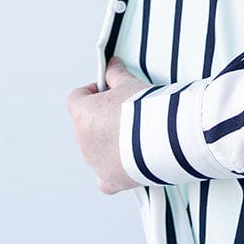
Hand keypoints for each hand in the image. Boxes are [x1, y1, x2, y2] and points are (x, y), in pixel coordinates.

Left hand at [66, 56, 144, 194]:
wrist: (166, 137)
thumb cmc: (147, 109)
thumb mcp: (131, 84)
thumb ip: (116, 74)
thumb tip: (111, 64)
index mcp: (83, 115)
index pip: (76, 99)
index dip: (92, 92)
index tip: (110, 91)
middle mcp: (83, 140)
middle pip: (85, 125)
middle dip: (101, 118)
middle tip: (128, 112)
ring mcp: (95, 163)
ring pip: (94, 150)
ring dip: (108, 142)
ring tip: (136, 135)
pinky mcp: (110, 179)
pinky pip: (103, 179)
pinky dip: (111, 171)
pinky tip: (125, 165)